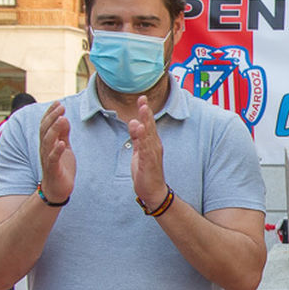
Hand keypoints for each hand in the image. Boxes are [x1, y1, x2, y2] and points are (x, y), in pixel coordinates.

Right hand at [38, 101, 75, 202]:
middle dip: (52, 117)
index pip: (46, 125)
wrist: (58, 189)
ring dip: (54, 130)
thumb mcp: (65, 148)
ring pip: (47, 141)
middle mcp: (45, 149)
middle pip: (45, 130)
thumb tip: (64, 119)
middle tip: (61, 107)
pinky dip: (56, 150)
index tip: (58, 103)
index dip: (51, 113)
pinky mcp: (53, 169)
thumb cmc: (61, 167)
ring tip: (62, 119)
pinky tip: (61, 143)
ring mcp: (47, 158)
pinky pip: (52, 158)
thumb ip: (63, 134)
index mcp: (48, 143)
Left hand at [128, 95, 167, 210]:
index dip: (145, 111)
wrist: (152, 191)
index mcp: (151, 143)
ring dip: (146, 122)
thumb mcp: (138, 151)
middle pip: (150, 127)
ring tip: (143, 110)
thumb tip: (133, 122)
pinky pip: (146, 149)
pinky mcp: (149, 163)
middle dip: (146, 113)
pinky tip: (140, 131)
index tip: (142, 98)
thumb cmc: (146, 172)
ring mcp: (153, 155)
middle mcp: (154, 146)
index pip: (148, 124)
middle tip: (143, 99)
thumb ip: (136, 137)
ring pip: (149, 136)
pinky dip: (143, 140)